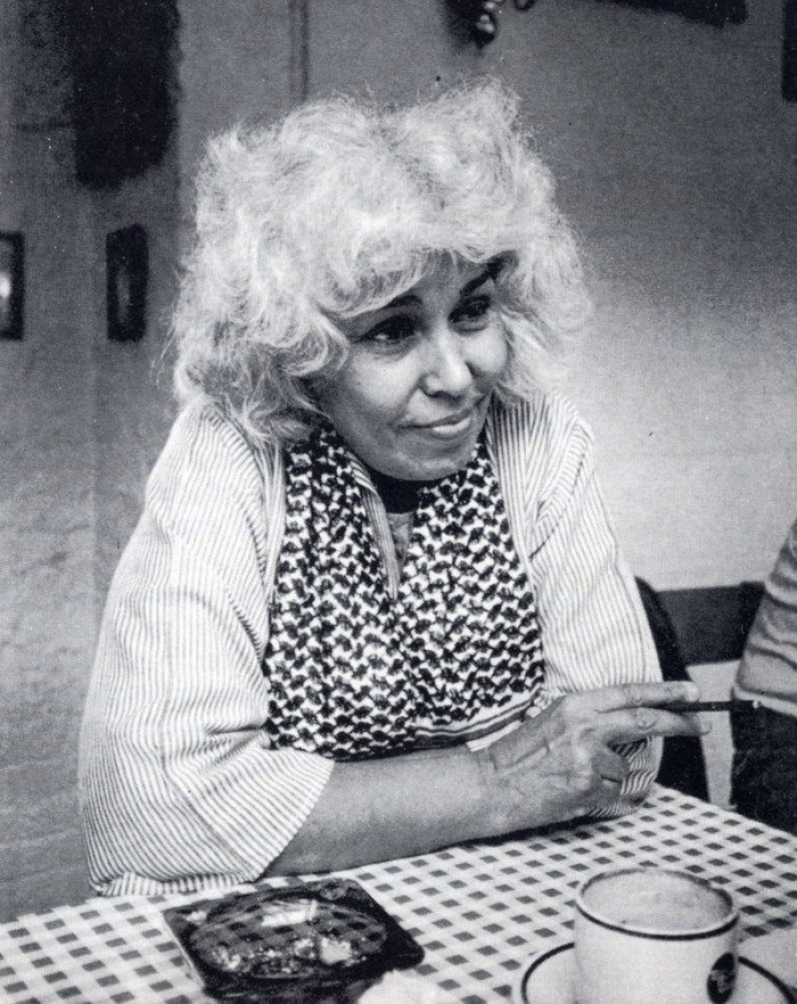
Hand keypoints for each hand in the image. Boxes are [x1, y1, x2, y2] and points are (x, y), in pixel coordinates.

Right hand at [476, 680, 703, 831]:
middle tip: (702, 726)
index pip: (630, 693)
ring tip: (576, 777)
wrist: (492, 784)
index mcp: (575, 704)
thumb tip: (629, 726)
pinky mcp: (588, 785)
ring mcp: (588, 756)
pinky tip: (574, 792)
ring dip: (611, 776)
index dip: (665, 693)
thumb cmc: (520, 755)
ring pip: (625, 767)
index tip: (692, 694)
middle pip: (645, 720)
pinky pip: (614, 793)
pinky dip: (601, 796)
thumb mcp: (554, 721)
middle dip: (678, 722)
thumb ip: (590, 719)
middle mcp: (584, 726)